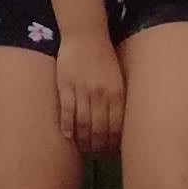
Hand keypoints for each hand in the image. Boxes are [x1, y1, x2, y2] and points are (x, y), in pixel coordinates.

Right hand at [53, 24, 127, 155]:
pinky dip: (67, 126)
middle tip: (95, 154)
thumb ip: (119, 100)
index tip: (110, 151)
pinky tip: (67, 135)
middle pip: (99, 129)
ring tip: (82, 148)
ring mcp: (82, 90)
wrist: (86, 35)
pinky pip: (67, 111)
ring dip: (82, 139)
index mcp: (117, 93)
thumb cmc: (105, 57)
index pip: (116, 127)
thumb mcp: (119, 78)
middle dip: (98, 145)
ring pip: (83, 123)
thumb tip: (122, 125)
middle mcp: (101, 94)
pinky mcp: (66, 85)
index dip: (113, 143)